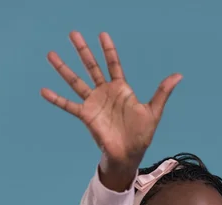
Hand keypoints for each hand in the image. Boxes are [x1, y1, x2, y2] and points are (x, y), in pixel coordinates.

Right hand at [41, 31, 182, 167]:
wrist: (128, 154)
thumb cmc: (141, 135)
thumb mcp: (153, 112)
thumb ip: (162, 92)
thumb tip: (178, 75)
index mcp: (121, 89)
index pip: (113, 64)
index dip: (108, 50)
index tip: (102, 34)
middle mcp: (105, 93)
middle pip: (91, 67)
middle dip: (82, 50)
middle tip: (73, 33)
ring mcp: (94, 103)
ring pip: (76, 81)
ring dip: (64, 68)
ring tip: (51, 54)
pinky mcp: (86, 115)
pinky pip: (68, 105)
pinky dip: (56, 98)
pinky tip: (44, 90)